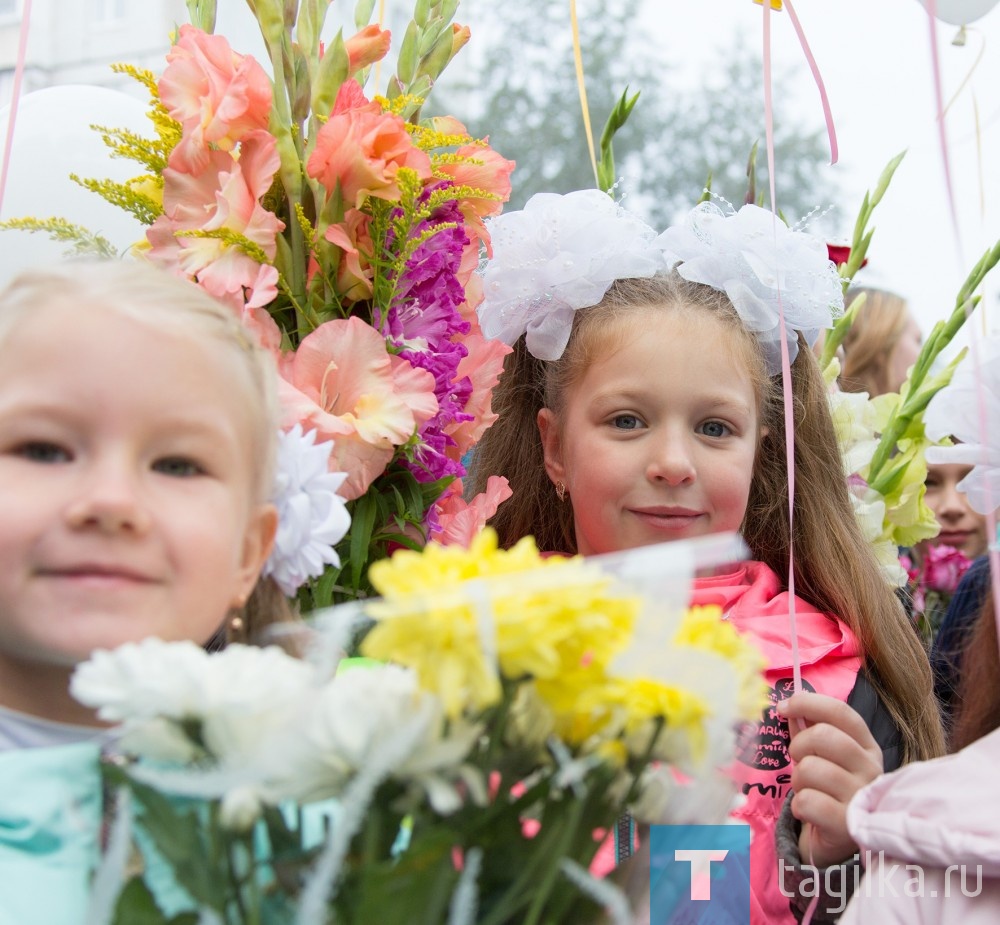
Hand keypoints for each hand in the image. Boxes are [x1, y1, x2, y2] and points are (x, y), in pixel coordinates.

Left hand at [778, 691, 882, 868]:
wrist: (837, 842)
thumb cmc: (828, 790)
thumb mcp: (823, 756)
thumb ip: (808, 730)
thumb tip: (790, 707)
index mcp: (868, 747)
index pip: (841, 713)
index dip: (808, 703)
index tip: (783, 706)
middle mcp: (872, 770)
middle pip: (823, 736)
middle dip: (798, 746)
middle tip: (798, 761)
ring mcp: (862, 798)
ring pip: (810, 769)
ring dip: (797, 780)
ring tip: (807, 790)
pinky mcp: (848, 826)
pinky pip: (807, 801)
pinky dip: (799, 806)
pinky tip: (810, 812)